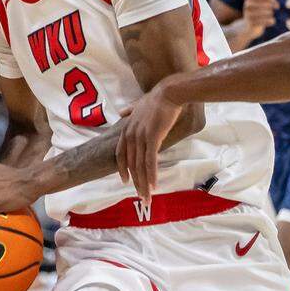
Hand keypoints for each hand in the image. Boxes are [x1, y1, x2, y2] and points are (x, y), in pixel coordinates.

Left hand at [116, 85, 181, 200]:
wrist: (168, 93)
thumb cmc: (156, 99)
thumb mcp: (138, 104)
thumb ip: (129, 111)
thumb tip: (121, 112)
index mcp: (127, 129)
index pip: (121, 153)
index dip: (122, 168)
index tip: (125, 181)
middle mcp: (131, 135)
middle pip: (131, 164)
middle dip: (136, 182)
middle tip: (140, 197)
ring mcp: (140, 137)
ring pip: (140, 166)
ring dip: (144, 183)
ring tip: (147, 197)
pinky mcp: (152, 138)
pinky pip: (150, 161)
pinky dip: (151, 175)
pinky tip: (154, 185)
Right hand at [241, 0, 277, 39]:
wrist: (249, 25)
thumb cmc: (258, 9)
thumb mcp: (262, 0)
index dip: (273, 0)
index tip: (277, 6)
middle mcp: (247, 4)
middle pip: (267, 5)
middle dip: (271, 9)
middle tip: (271, 12)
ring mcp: (248, 14)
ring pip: (267, 13)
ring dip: (270, 15)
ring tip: (269, 16)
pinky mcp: (250, 23)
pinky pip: (265, 22)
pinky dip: (270, 22)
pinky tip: (271, 22)